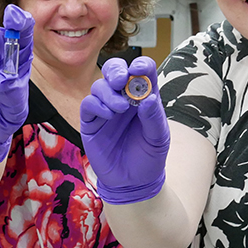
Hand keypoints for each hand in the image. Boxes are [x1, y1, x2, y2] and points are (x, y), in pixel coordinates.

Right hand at [79, 56, 169, 203]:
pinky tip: (108, 115)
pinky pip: (88, 104)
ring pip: (100, 86)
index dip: (141, 65)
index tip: (139, 69)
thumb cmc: (148, 156)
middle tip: (122, 80)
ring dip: (108, 92)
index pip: (142, 71)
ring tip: (120, 108)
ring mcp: (106, 109)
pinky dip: (96, 105)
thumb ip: (154, 118)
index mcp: (144, 97)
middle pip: (114, 71)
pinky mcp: (91, 122)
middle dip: (116, 70)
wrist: (133, 182)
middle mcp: (123, 98)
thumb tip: (148, 98)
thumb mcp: (158, 138)